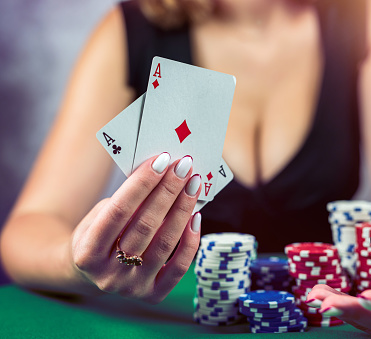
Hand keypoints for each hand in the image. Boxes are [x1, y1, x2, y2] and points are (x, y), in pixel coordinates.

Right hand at [70, 153, 201, 303]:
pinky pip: (179, 267)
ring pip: (165, 244)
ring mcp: (131, 288)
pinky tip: (196, 216)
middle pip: (145, 226)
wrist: (92, 273)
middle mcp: (108, 275)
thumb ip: (125, 202)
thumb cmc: (99, 234)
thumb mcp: (99, 216)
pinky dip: (191, 240)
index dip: (142, 184)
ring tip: (193, 184)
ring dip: (183, 209)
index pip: (118, 211)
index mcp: (86, 253)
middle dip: (167, 191)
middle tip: (184, 166)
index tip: (161, 160)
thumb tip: (163, 176)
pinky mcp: (153, 295)